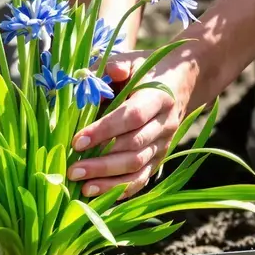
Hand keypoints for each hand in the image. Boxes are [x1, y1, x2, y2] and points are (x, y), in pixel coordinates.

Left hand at [67, 50, 198, 199]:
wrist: (182, 82)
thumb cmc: (147, 71)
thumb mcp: (132, 60)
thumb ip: (113, 66)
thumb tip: (90, 77)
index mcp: (158, 97)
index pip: (131, 118)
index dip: (104, 131)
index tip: (76, 140)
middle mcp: (165, 125)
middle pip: (133, 149)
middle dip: (101, 162)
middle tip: (72, 169)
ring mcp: (164, 145)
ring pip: (138, 168)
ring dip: (108, 180)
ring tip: (81, 186)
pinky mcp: (160, 160)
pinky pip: (142, 180)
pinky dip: (120, 190)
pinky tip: (98, 194)